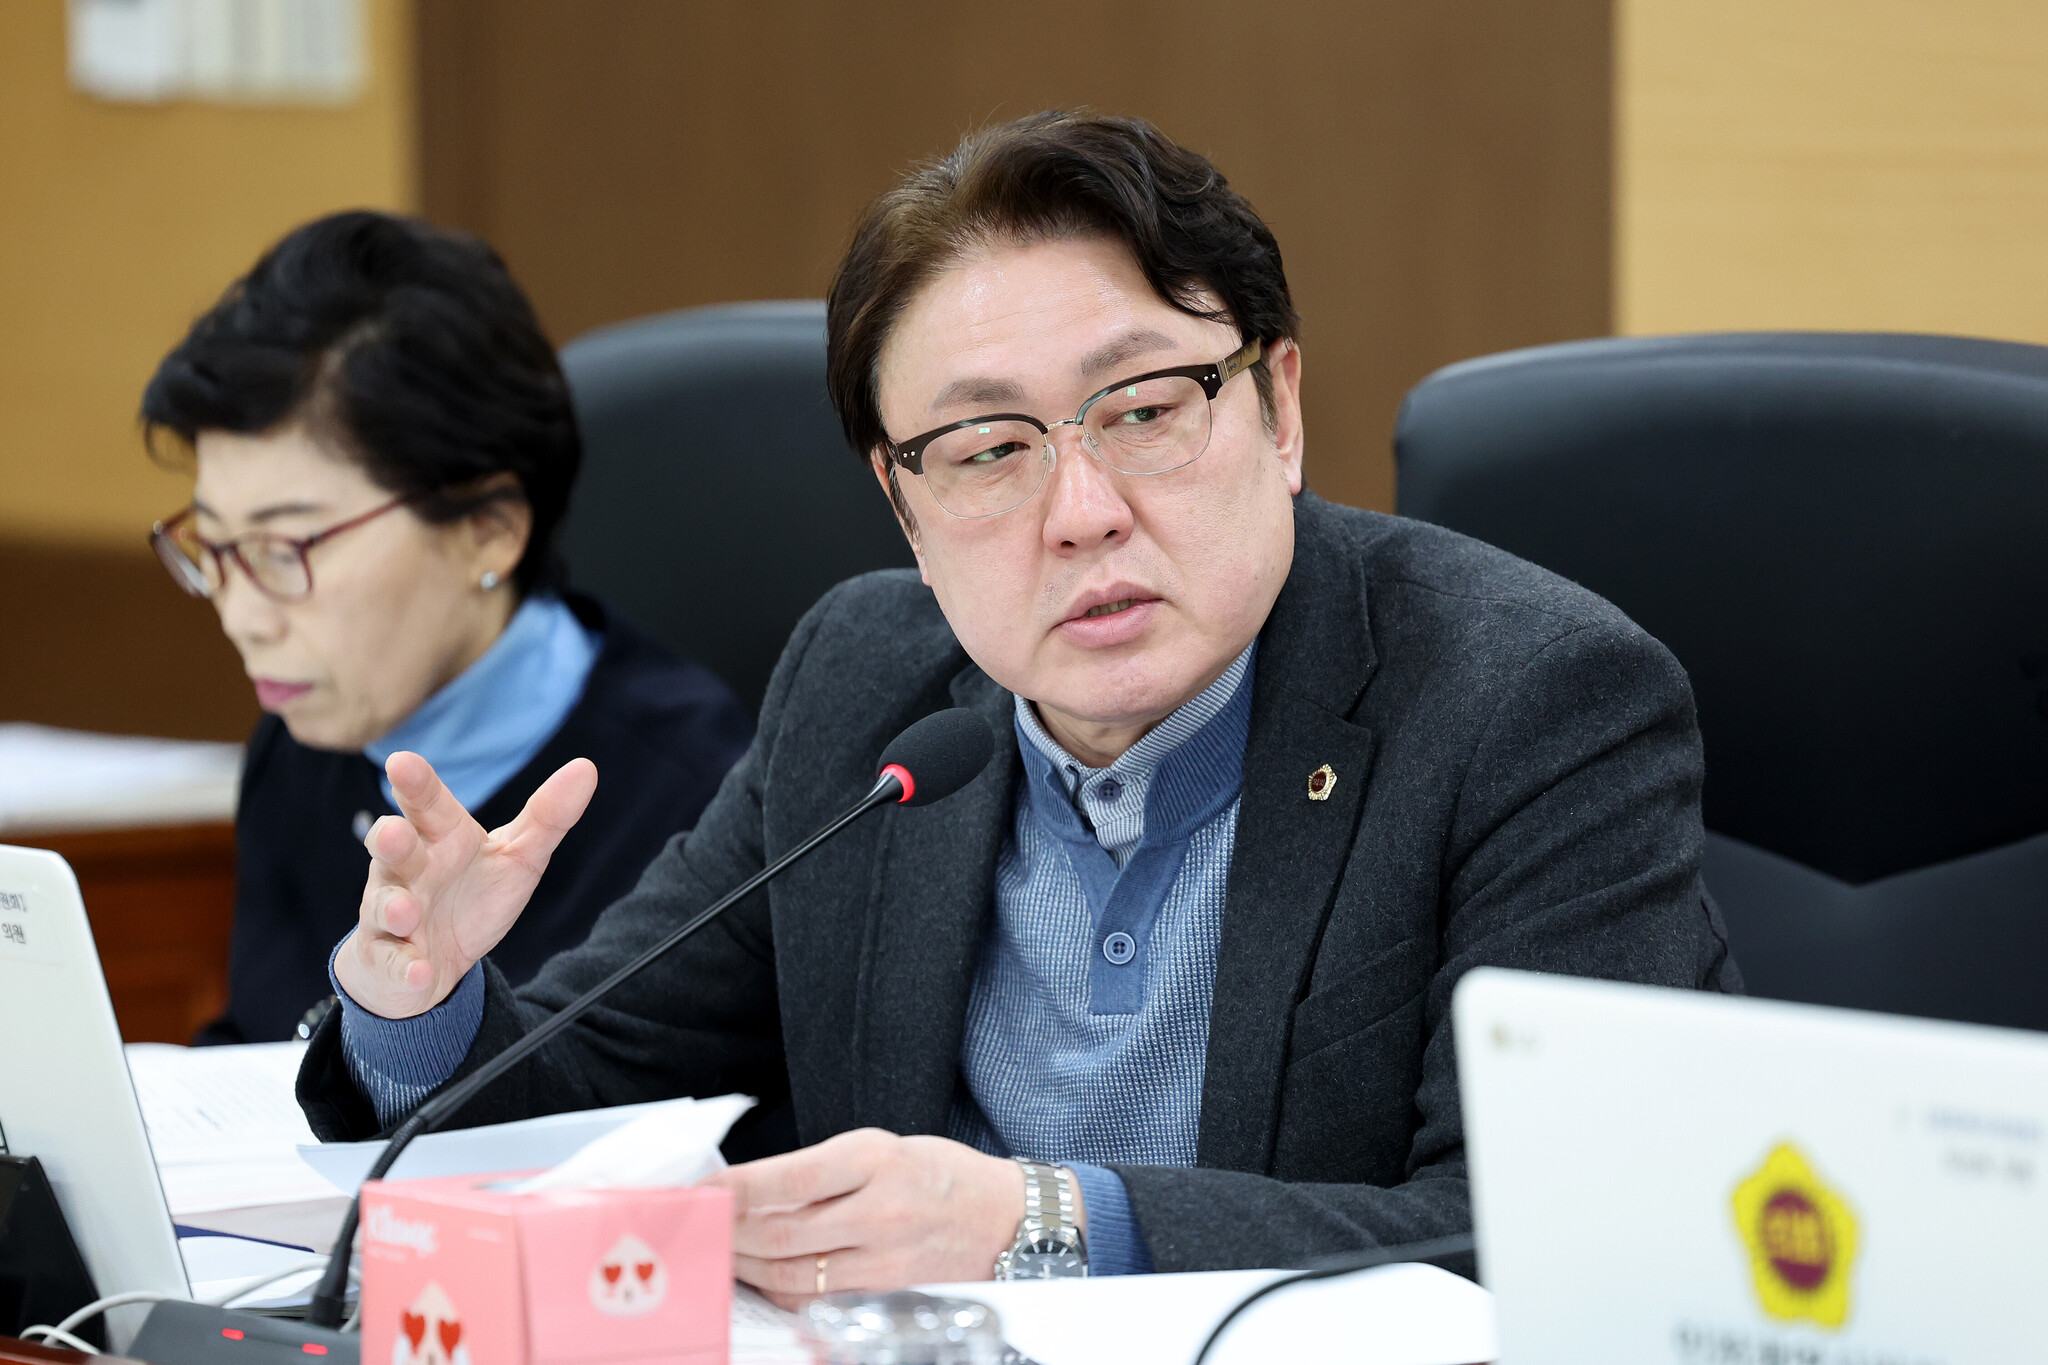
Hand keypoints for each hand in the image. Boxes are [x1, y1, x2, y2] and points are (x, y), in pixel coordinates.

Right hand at [333, 750, 597, 1018]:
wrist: (439, 959)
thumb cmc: (474, 894)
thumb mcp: (518, 856)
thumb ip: (548, 816)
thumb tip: (586, 767)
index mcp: (440, 837)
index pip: (427, 804)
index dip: (416, 784)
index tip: (402, 762)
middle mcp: (407, 868)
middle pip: (392, 847)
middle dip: (390, 839)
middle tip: (395, 832)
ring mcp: (390, 913)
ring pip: (382, 904)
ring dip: (393, 907)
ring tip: (406, 913)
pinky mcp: (390, 958)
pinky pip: (393, 963)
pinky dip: (406, 968)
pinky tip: (420, 971)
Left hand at [700, 1129, 1064, 1308]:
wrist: (1003, 1220)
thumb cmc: (939, 1175)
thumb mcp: (883, 1147)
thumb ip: (820, 1168)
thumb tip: (752, 1187)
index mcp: (876, 1159)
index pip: (788, 1179)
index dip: (736, 1189)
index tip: (702, 1191)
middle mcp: (880, 1211)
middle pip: (781, 1233)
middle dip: (730, 1231)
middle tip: (701, 1224)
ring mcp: (883, 1261)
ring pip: (791, 1273)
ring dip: (746, 1264)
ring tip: (722, 1250)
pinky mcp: (884, 1294)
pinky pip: (814, 1298)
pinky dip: (777, 1289)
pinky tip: (759, 1274)